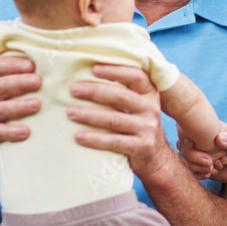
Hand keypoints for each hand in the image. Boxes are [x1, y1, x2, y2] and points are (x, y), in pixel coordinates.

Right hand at [0, 56, 41, 151]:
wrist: (2, 137)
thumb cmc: (16, 104)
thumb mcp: (18, 89)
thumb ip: (29, 76)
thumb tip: (56, 66)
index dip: (12, 64)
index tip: (32, 65)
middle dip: (18, 83)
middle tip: (38, 82)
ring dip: (18, 106)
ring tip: (37, 105)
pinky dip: (10, 131)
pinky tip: (26, 131)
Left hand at [67, 64, 173, 179]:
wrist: (156, 157)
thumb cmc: (137, 124)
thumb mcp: (137, 105)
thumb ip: (122, 91)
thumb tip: (86, 74)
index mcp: (149, 93)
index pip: (136, 76)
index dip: (116, 70)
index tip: (94, 68)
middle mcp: (151, 108)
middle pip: (121, 96)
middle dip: (95, 91)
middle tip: (73, 90)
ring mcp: (148, 128)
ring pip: (114, 119)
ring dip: (90, 115)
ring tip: (70, 112)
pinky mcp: (141, 147)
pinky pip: (114, 141)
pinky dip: (94, 139)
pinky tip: (78, 136)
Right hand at [176, 126, 226, 179]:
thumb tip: (219, 138)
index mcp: (208, 130)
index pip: (189, 129)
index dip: (185, 136)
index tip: (191, 144)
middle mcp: (200, 141)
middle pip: (184, 147)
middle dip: (194, 157)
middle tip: (209, 162)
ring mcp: (200, 155)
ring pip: (186, 161)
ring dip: (198, 167)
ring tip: (214, 168)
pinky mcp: (201, 167)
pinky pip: (192, 171)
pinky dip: (200, 174)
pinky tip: (213, 173)